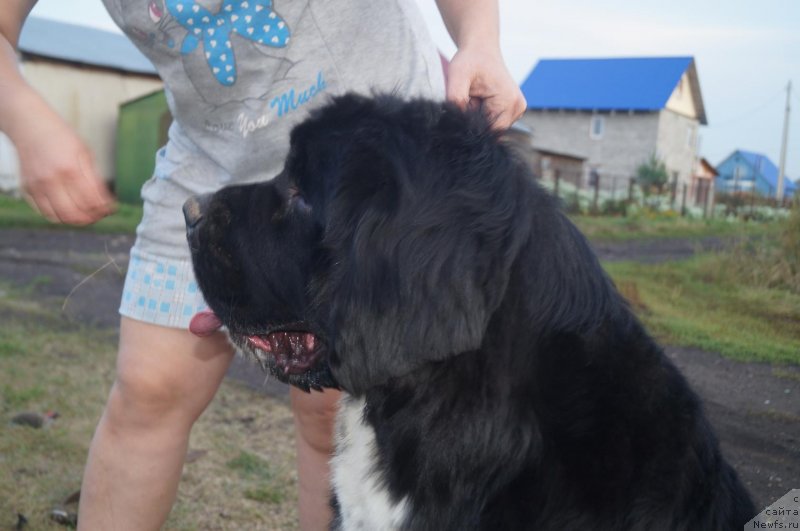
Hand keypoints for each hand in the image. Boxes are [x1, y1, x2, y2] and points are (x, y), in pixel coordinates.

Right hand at [11, 93, 114, 224]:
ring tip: (88, 216)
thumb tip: (105, 201)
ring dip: (77, 220)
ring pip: (60, 217)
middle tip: (101, 215)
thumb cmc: (61, 137)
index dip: (105, 209)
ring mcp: (37, 186)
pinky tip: (70, 211)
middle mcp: (52, 180)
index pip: (92, 201)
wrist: (30, 126)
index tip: (111, 209)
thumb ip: (94, 179)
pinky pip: (46, 213)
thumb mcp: (85, 153)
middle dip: (93, 218)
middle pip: (76, 214)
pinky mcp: (28, 189)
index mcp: (71, 169)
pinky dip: (60, 216)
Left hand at [446, 46, 526, 129]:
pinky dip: (482, 114)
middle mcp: (517, 108)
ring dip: (478, 117)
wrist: (481, 48)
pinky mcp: (511, 109)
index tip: (462, 110)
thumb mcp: (458, 75)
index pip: (489, 131)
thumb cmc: (470, 59)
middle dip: (475, 120)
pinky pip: (492, 120)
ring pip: (490, 126)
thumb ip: (455, 98)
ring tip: (474, 96)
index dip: (472, 126)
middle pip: (490, 130)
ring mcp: (516, 109)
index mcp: (509, 102)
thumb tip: (456, 120)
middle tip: (468, 99)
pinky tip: (478, 98)